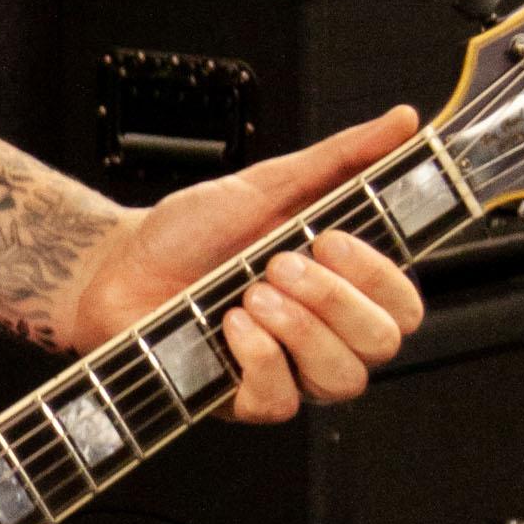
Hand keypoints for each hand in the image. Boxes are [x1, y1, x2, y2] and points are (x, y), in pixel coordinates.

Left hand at [59, 108, 427, 422]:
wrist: (119, 268)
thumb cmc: (189, 233)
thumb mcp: (267, 184)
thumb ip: (340, 159)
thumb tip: (402, 121)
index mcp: (341, 286)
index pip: (404, 304)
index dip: (379, 276)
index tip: (329, 238)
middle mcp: (325, 333)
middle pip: (383, 343)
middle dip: (333, 298)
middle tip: (278, 263)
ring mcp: (290, 371)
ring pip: (342, 378)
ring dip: (299, 328)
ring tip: (250, 292)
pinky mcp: (248, 401)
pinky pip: (282, 401)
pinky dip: (258, 356)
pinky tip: (228, 324)